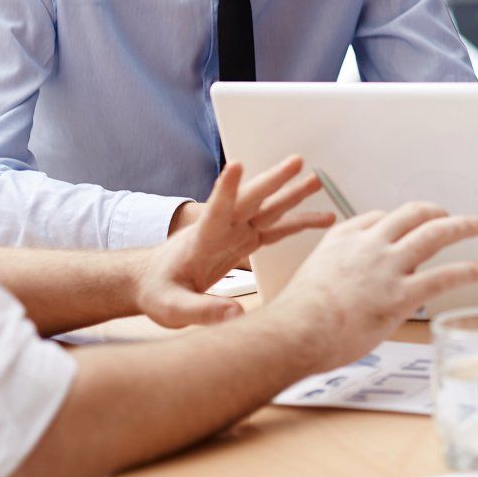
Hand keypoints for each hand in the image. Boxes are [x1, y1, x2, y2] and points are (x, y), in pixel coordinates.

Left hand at [133, 157, 334, 328]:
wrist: (154, 279)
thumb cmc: (158, 291)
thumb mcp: (172, 307)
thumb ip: (202, 311)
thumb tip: (237, 314)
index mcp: (202, 239)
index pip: (215, 211)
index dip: (226, 189)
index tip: (236, 165)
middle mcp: (222, 229)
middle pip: (251, 201)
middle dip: (273, 181)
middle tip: (296, 162)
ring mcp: (236, 232)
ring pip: (268, 208)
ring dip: (291, 193)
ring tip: (317, 179)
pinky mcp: (246, 241)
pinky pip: (278, 228)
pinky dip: (300, 221)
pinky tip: (324, 218)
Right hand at [277, 202, 477, 373]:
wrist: (295, 332)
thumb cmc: (297, 316)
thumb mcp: (311, 277)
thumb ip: (335, 272)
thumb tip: (346, 286)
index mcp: (344, 238)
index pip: (378, 218)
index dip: (396, 222)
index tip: (405, 226)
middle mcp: (370, 245)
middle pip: (412, 215)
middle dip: (434, 212)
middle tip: (447, 215)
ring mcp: (388, 268)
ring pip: (433, 235)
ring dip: (459, 227)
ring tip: (475, 226)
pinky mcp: (401, 295)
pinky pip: (444, 276)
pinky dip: (466, 270)